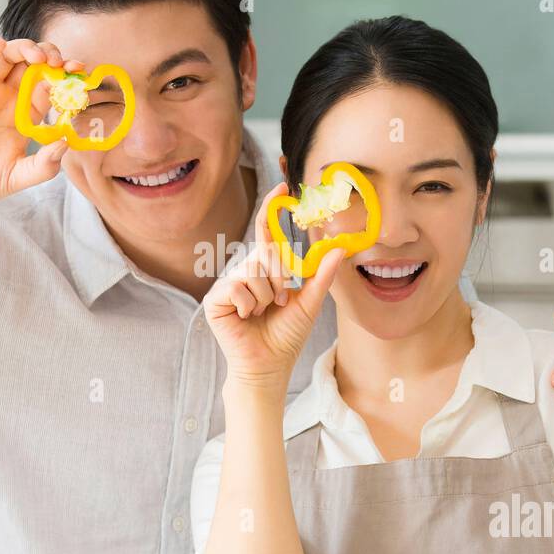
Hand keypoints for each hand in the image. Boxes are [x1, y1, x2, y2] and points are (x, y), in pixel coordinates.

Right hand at [0, 35, 84, 205]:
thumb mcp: (18, 177)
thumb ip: (44, 165)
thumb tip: (66, 143)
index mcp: (25, 114)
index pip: (49, 86)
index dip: (64, 76)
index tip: (78, 72)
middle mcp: (6, 97)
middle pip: (31, 64)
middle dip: (49, 56)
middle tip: (58, 62)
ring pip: (6, 54)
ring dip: (24, 47)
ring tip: (36, 56)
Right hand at [203, 182, 343, 387]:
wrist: (269, 366)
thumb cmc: (286, 337)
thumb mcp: (309, 302)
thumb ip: (321, 274)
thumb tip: (339, 246)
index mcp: (265, 270)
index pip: (267, 233)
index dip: (272, 209)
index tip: (283, 186)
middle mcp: (244, 272)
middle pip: (264, 253)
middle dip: (280, 277)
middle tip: (281, 300)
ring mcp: (228, 284)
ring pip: (252, 270)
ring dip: (266, 296)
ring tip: (263, 313)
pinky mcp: (215, 298)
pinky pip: (237, 286)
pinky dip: (249, 304)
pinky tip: (246, 318)